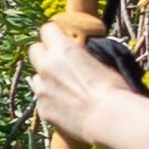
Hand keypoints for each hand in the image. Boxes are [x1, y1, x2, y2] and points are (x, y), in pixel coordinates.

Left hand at [25, 12, 140, 148]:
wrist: (109, 119)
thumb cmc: (114, 89)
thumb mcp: (103, 62)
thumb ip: (84, 55)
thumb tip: (81, 54)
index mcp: (62, 50)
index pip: (48, 29)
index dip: (56, 34)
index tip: (64, 39)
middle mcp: (46, 67)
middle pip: (35, 50)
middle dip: (45, 53)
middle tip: (60, 62)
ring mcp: (41, 90)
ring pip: (36, 77)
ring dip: (47, 79)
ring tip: (66, 89)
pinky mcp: (42, 110)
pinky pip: (42, 100)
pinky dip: (51, 101)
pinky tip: (68, 108)